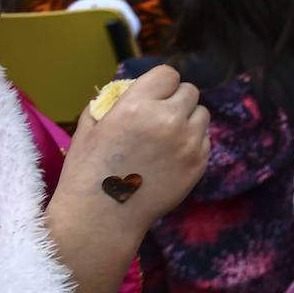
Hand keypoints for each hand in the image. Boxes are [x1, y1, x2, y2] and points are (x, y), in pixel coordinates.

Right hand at [44, 66, 209, 292]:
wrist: (103, 217)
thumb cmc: (88, 171)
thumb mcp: (89, 128)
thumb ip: (111, 102)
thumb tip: (128, 89)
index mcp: (137, 106)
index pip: (168, 74)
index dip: (160, 84)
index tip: (153, 95)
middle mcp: (168, 120)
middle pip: (190, 91)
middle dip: (175, 100)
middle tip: (160, 116)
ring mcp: (188, 142)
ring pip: (201, 114)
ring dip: (187, 119)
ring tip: (166, 136)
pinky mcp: (199, 163)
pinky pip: (204, 139)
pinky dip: (192, 142)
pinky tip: (171, 156)